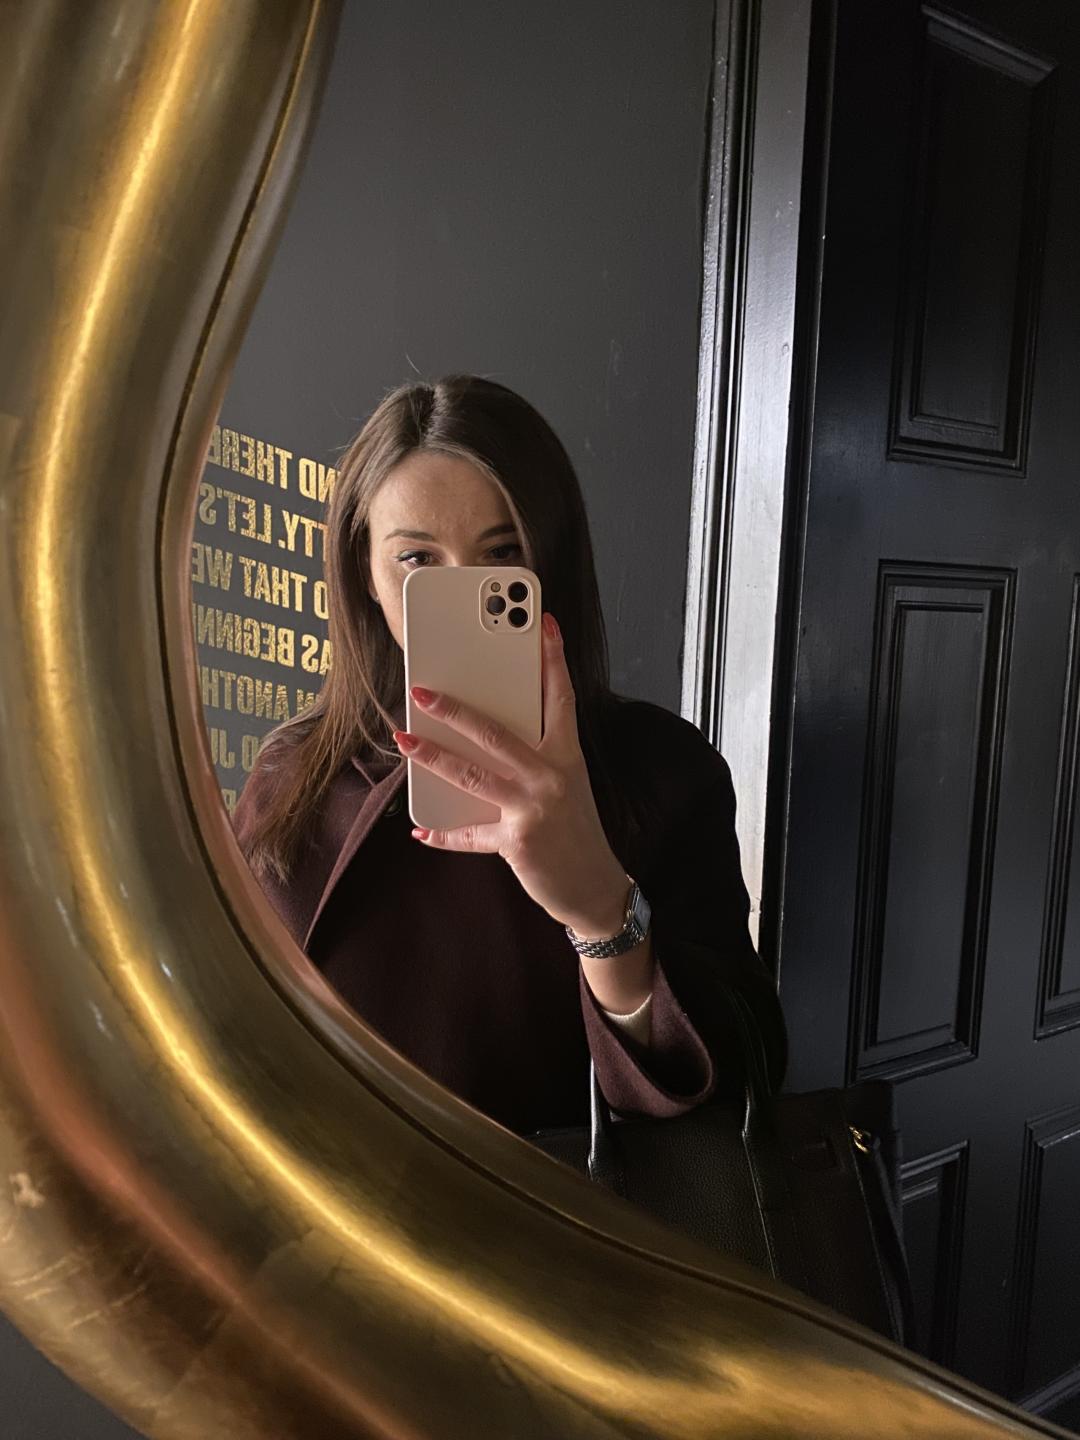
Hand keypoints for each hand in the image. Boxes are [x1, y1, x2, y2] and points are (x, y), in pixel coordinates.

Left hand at [393, 612, 629, 937]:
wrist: (595, 887)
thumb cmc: (575, 830)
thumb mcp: (566, 784)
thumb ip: (535, 757)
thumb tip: (484, 735)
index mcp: (567, 755)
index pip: (561, 697)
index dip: (553, 659)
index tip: (544, 624)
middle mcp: (551, 776)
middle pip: (497, 732)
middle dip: (456, 710)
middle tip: (423, 691)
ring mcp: (533, 808)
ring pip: (472, 774)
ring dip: (433, 756)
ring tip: (405, 738)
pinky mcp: (517, 842)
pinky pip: (470, 834)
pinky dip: (443, 833)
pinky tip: (421, 829)